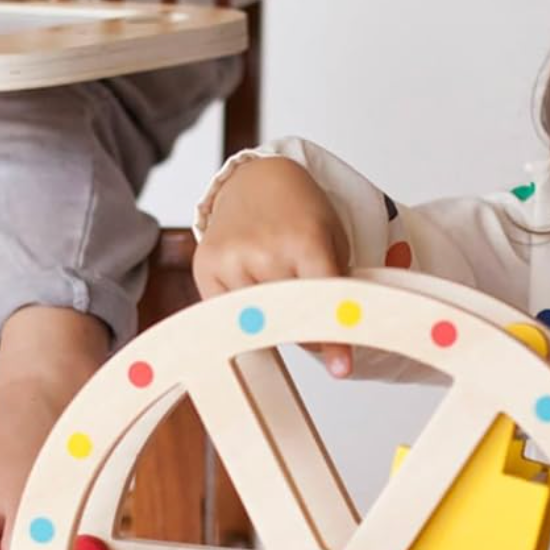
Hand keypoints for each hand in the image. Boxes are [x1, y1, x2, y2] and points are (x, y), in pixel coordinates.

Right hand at [194, 156, 355, 374]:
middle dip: (306, 328)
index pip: (323, 300)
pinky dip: (245, 315)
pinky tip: (253, 289)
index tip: (343, 369)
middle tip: (315, 321)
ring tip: (278, 284)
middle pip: (291, 320)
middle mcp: (264, 250)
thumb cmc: (300, 212)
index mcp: (305, 240)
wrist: (256, 180)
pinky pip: (228, 315)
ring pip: (258, 322)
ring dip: (273, 321)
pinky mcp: (206, 268)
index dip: (335, 339)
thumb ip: (335, 287)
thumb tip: (328, 343)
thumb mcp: (332, 241)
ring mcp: (231, 260)